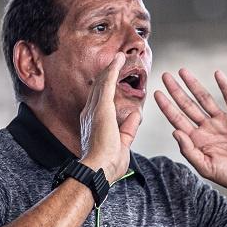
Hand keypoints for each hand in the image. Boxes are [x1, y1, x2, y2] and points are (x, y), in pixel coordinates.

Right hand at [80, 54, 141, 181]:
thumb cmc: (107, 164)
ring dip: (110, 68)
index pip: (101, 101)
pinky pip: (107, 84)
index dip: (106, 88)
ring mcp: (95, 110)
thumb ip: (128, 128)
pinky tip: (118, 60)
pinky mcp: (102, 108)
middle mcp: (90, 114)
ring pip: (102, 83)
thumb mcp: (123, 143)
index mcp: (94, 123)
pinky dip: (112, 70)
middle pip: (99, 88)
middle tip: (115, 61)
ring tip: (118, 57)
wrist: (98, 170)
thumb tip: (135, 115)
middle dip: (107, 74)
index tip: (113, 79)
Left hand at [154, 68, 226, 194]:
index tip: (157, 93)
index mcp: (197, 140)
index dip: (167, 106)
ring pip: (205, 98)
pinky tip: (217, 74)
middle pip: (187, 105)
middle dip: (176, 91)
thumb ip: (189, 151)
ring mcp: (223, 121)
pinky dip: (225, 86)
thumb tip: (175, 132)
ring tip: (183, 71)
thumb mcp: (206, 167)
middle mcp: (208, 128)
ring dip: (194, 85)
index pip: (177, 119)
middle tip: (165, 76)